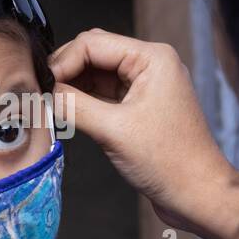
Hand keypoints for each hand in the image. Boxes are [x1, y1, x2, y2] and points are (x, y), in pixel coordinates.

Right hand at [49, 29, 238, 236]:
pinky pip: (103, 94)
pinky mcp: (139, 107)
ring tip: (50, 106)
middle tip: (41, 95)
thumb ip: (74, 106)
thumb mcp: (113, 131)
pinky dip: (83, 101)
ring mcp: (145, 86)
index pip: (92, 43)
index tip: (40, 86)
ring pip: (96, 74)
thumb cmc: (171, 163)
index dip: (62, 62)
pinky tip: (67, 114)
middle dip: (65, 72)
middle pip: (93, 54)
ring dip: (72, 87)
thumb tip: (42, 93)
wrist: (198, 195)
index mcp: (152, 58)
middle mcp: (150, 65)